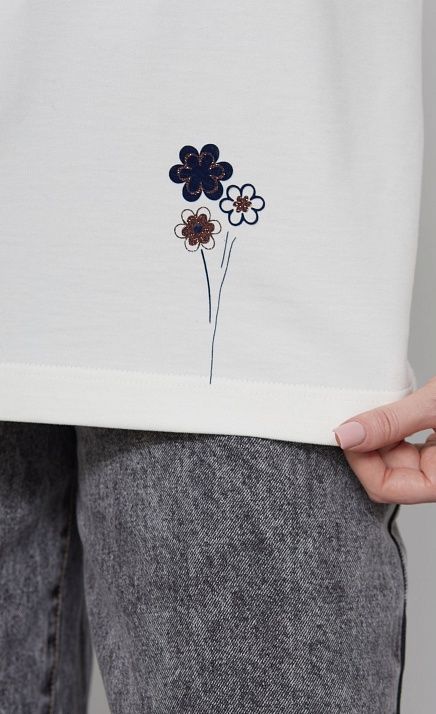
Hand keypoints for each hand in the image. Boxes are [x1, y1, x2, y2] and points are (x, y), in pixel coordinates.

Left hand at [332, 376, 435, 503]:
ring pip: (394, 458)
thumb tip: (347, 436)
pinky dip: (392, 429)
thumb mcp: (435, 403)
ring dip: (378, 435)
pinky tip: (391, 408)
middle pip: (386, 474)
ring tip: (378, 406)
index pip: (385, 487)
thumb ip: (391, 421)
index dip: (360, 460)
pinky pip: (406, 446)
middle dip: (366, 446)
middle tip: (356, 413)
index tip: (347, 431)